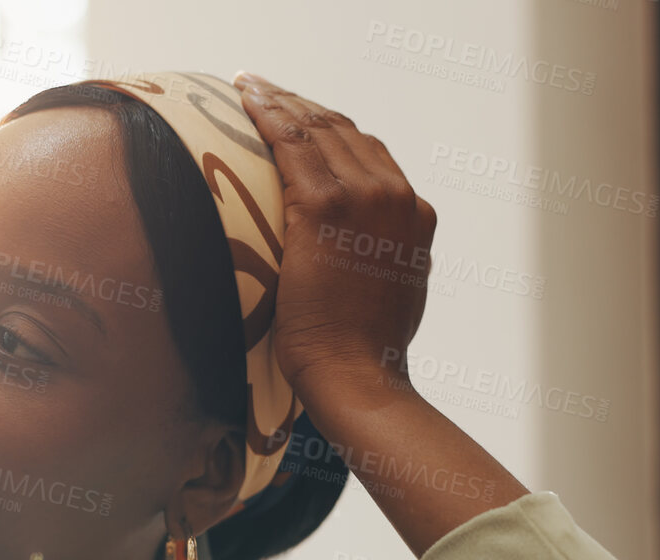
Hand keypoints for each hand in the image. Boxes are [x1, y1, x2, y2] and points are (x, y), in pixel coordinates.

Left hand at [234, 72, 435, 411]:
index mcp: (414, 214)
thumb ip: (378, 254)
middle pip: (343, 131)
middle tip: (261, 90)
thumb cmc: (362, 348)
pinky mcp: (326, 208)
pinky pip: (291, 143)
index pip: (367, 151)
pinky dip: (267, 114)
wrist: (357, 373)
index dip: (328, 127)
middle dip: (300, 106)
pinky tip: (244, 99)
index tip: (296, 115)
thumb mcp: (388, 289)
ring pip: (317, 129)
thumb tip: (354, 249)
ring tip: (248, 87)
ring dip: (279, 102)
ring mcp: (365, 198)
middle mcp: (396, 196)